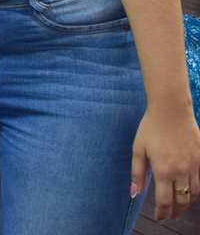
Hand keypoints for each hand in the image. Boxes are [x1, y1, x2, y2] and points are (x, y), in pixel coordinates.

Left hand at [131, 105, 199, 220]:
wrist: (172, 111)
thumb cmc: (151, 128)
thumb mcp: (138, 149)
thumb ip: (137, 173)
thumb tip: (134, 193)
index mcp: (163, 171)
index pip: (164, 201)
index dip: (162, 213)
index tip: (159, 218)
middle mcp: (181, 171)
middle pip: (181, 201)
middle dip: (175, 212)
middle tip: (169, 215)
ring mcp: (194, 166)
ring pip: (194, 194)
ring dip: (186, 203)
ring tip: (179, 206)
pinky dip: (196, 190)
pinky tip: (189, 191)